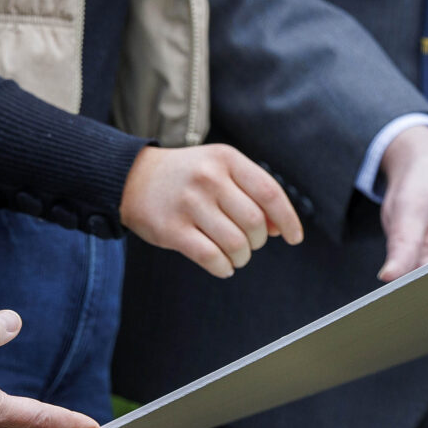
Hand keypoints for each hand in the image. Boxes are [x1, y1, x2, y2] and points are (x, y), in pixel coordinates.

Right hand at [122, 143, 304, 277]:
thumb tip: (279, 227)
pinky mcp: (172, 229)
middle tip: (249, 243)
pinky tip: (222, 265)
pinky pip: (211, 258)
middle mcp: (209, 178)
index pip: (269, 193)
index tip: (294, 238)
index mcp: (227, 160)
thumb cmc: (188, 176)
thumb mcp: (220, 169)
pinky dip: (223, 267)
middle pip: (254, 223)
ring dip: (241, 257)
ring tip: (235, 255)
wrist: (133, 178)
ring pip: (235, 243)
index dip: (288, 219)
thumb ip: (251, 192)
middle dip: (258, 241)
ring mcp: (189, 203)